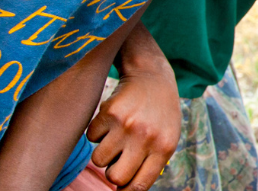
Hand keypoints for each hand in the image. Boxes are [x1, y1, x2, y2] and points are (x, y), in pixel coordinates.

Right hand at [86, 60, 179, 188]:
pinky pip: (91, 137)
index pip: (139, 185)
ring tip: (116, 136)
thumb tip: (124, 189)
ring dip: (103, 151)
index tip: (119, 189)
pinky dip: (97, 132)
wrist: (152, 77)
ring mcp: (127, 125)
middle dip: (112, 172)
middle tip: (118, 158)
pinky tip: (112, 120)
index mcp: (164, 147)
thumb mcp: (166, 138)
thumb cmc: (159, 114)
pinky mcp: (109, 112)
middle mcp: (147, 137)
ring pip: (98, 159)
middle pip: (115, 177)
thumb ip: (150, 163)